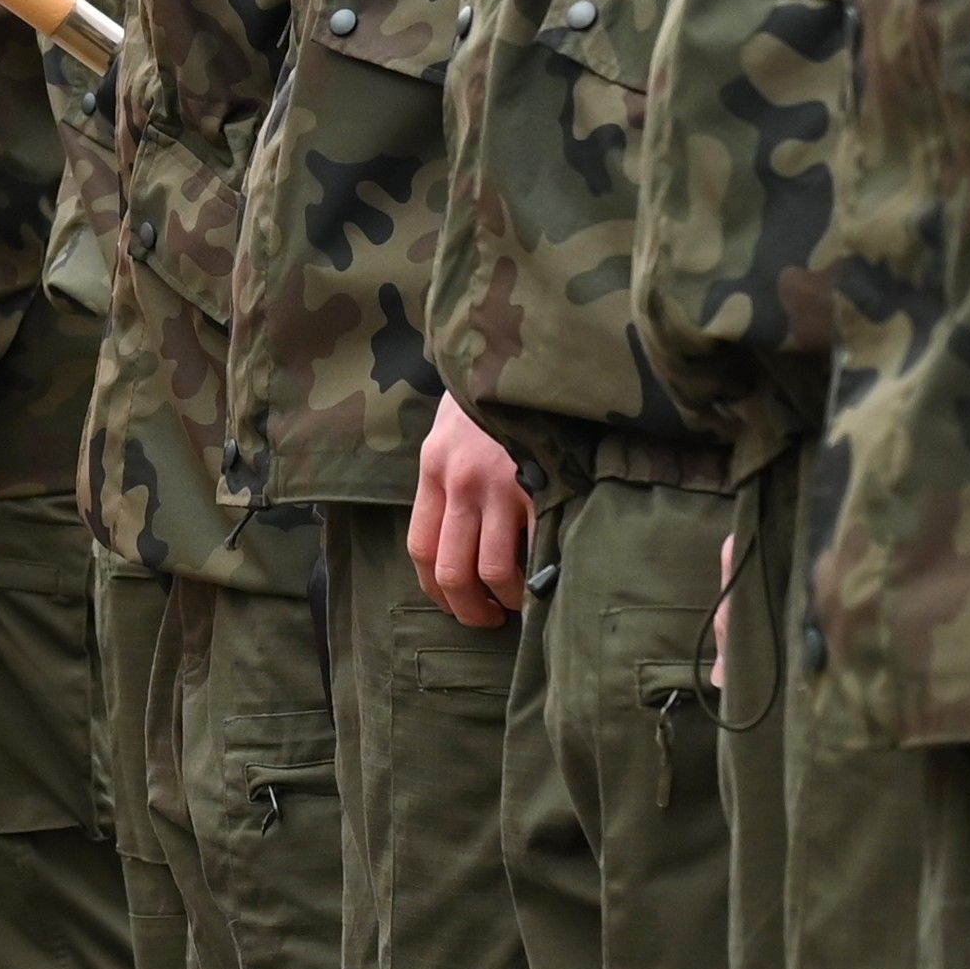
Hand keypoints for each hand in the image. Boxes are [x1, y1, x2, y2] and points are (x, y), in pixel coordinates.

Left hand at [411, 398, 533, 628]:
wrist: (528, 349)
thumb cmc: (493, 393)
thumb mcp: (454, 428)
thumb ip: (451, 474)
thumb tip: (461, 529)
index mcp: (434, 468)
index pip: (420, 548)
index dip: (436, 590)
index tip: (454, 605)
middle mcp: (459, 481)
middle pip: (451, 570)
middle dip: (469, 609)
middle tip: (487, 620)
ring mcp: (500, 484)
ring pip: (492, 570)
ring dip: (506, 600)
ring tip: (519, 605)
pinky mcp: (541, 483)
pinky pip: (537, 547)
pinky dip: (542, 573)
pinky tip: (549, 579)